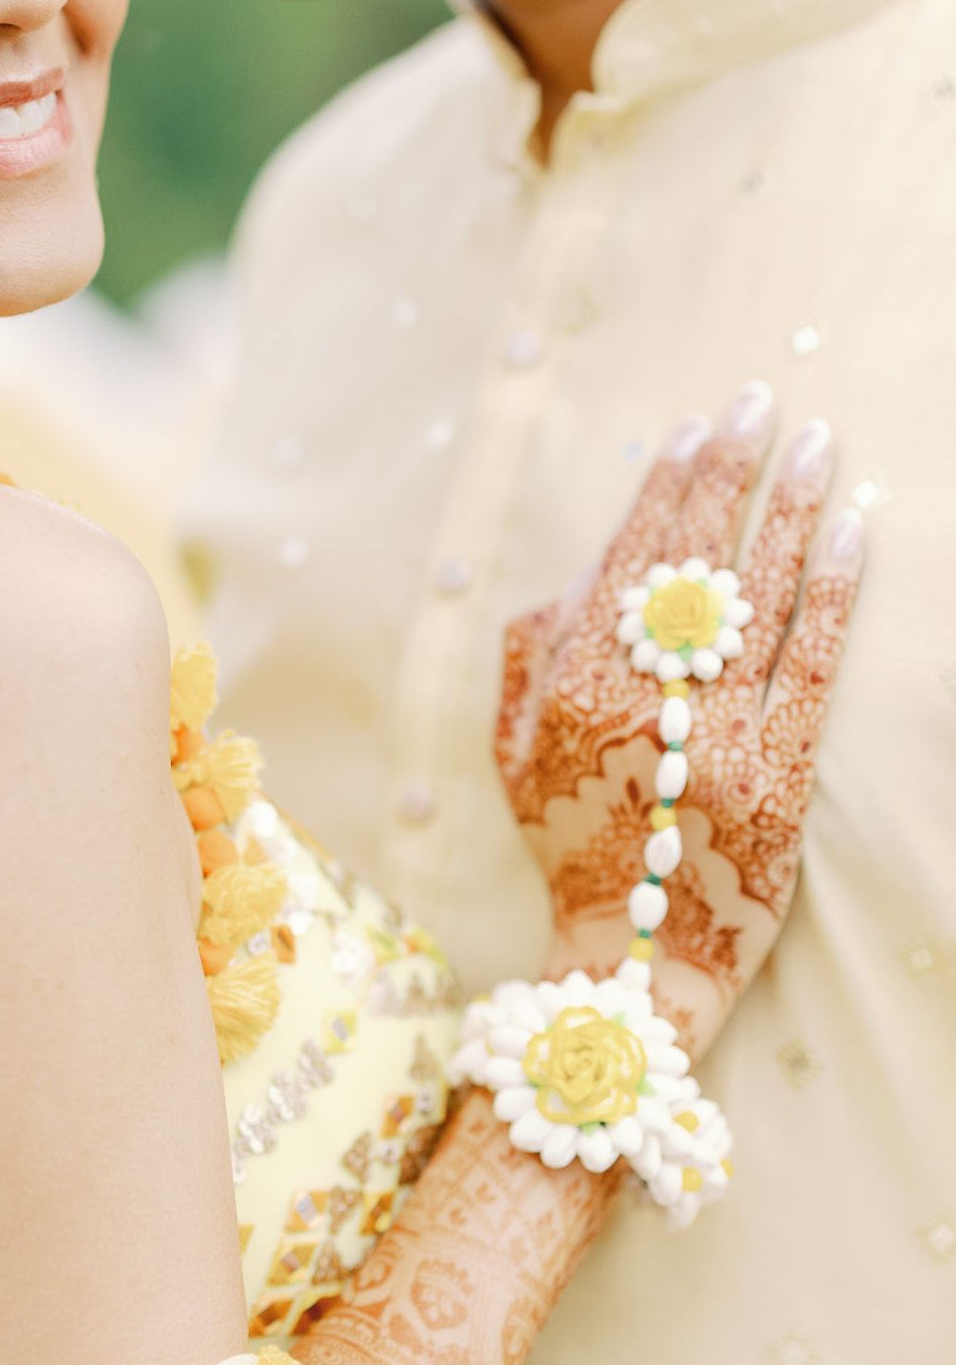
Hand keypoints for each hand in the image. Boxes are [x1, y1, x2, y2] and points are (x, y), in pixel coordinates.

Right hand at [495, 383, 862, 1053]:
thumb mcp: (514, 753)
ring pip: (757, 601)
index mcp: (569, 690)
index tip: (696, 430)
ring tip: (817, 449)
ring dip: (790, 512)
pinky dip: (830, 594)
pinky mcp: (777, 776)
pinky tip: (849, 535)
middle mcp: (640, 704)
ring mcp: (712, 739)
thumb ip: (528, 657)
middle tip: (762, 407)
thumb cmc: (572, 846)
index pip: (625, 564)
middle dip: (730, 474)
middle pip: (693, 563)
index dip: (665, 490)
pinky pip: (810, 665)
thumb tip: (575, 578)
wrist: (633, 957)